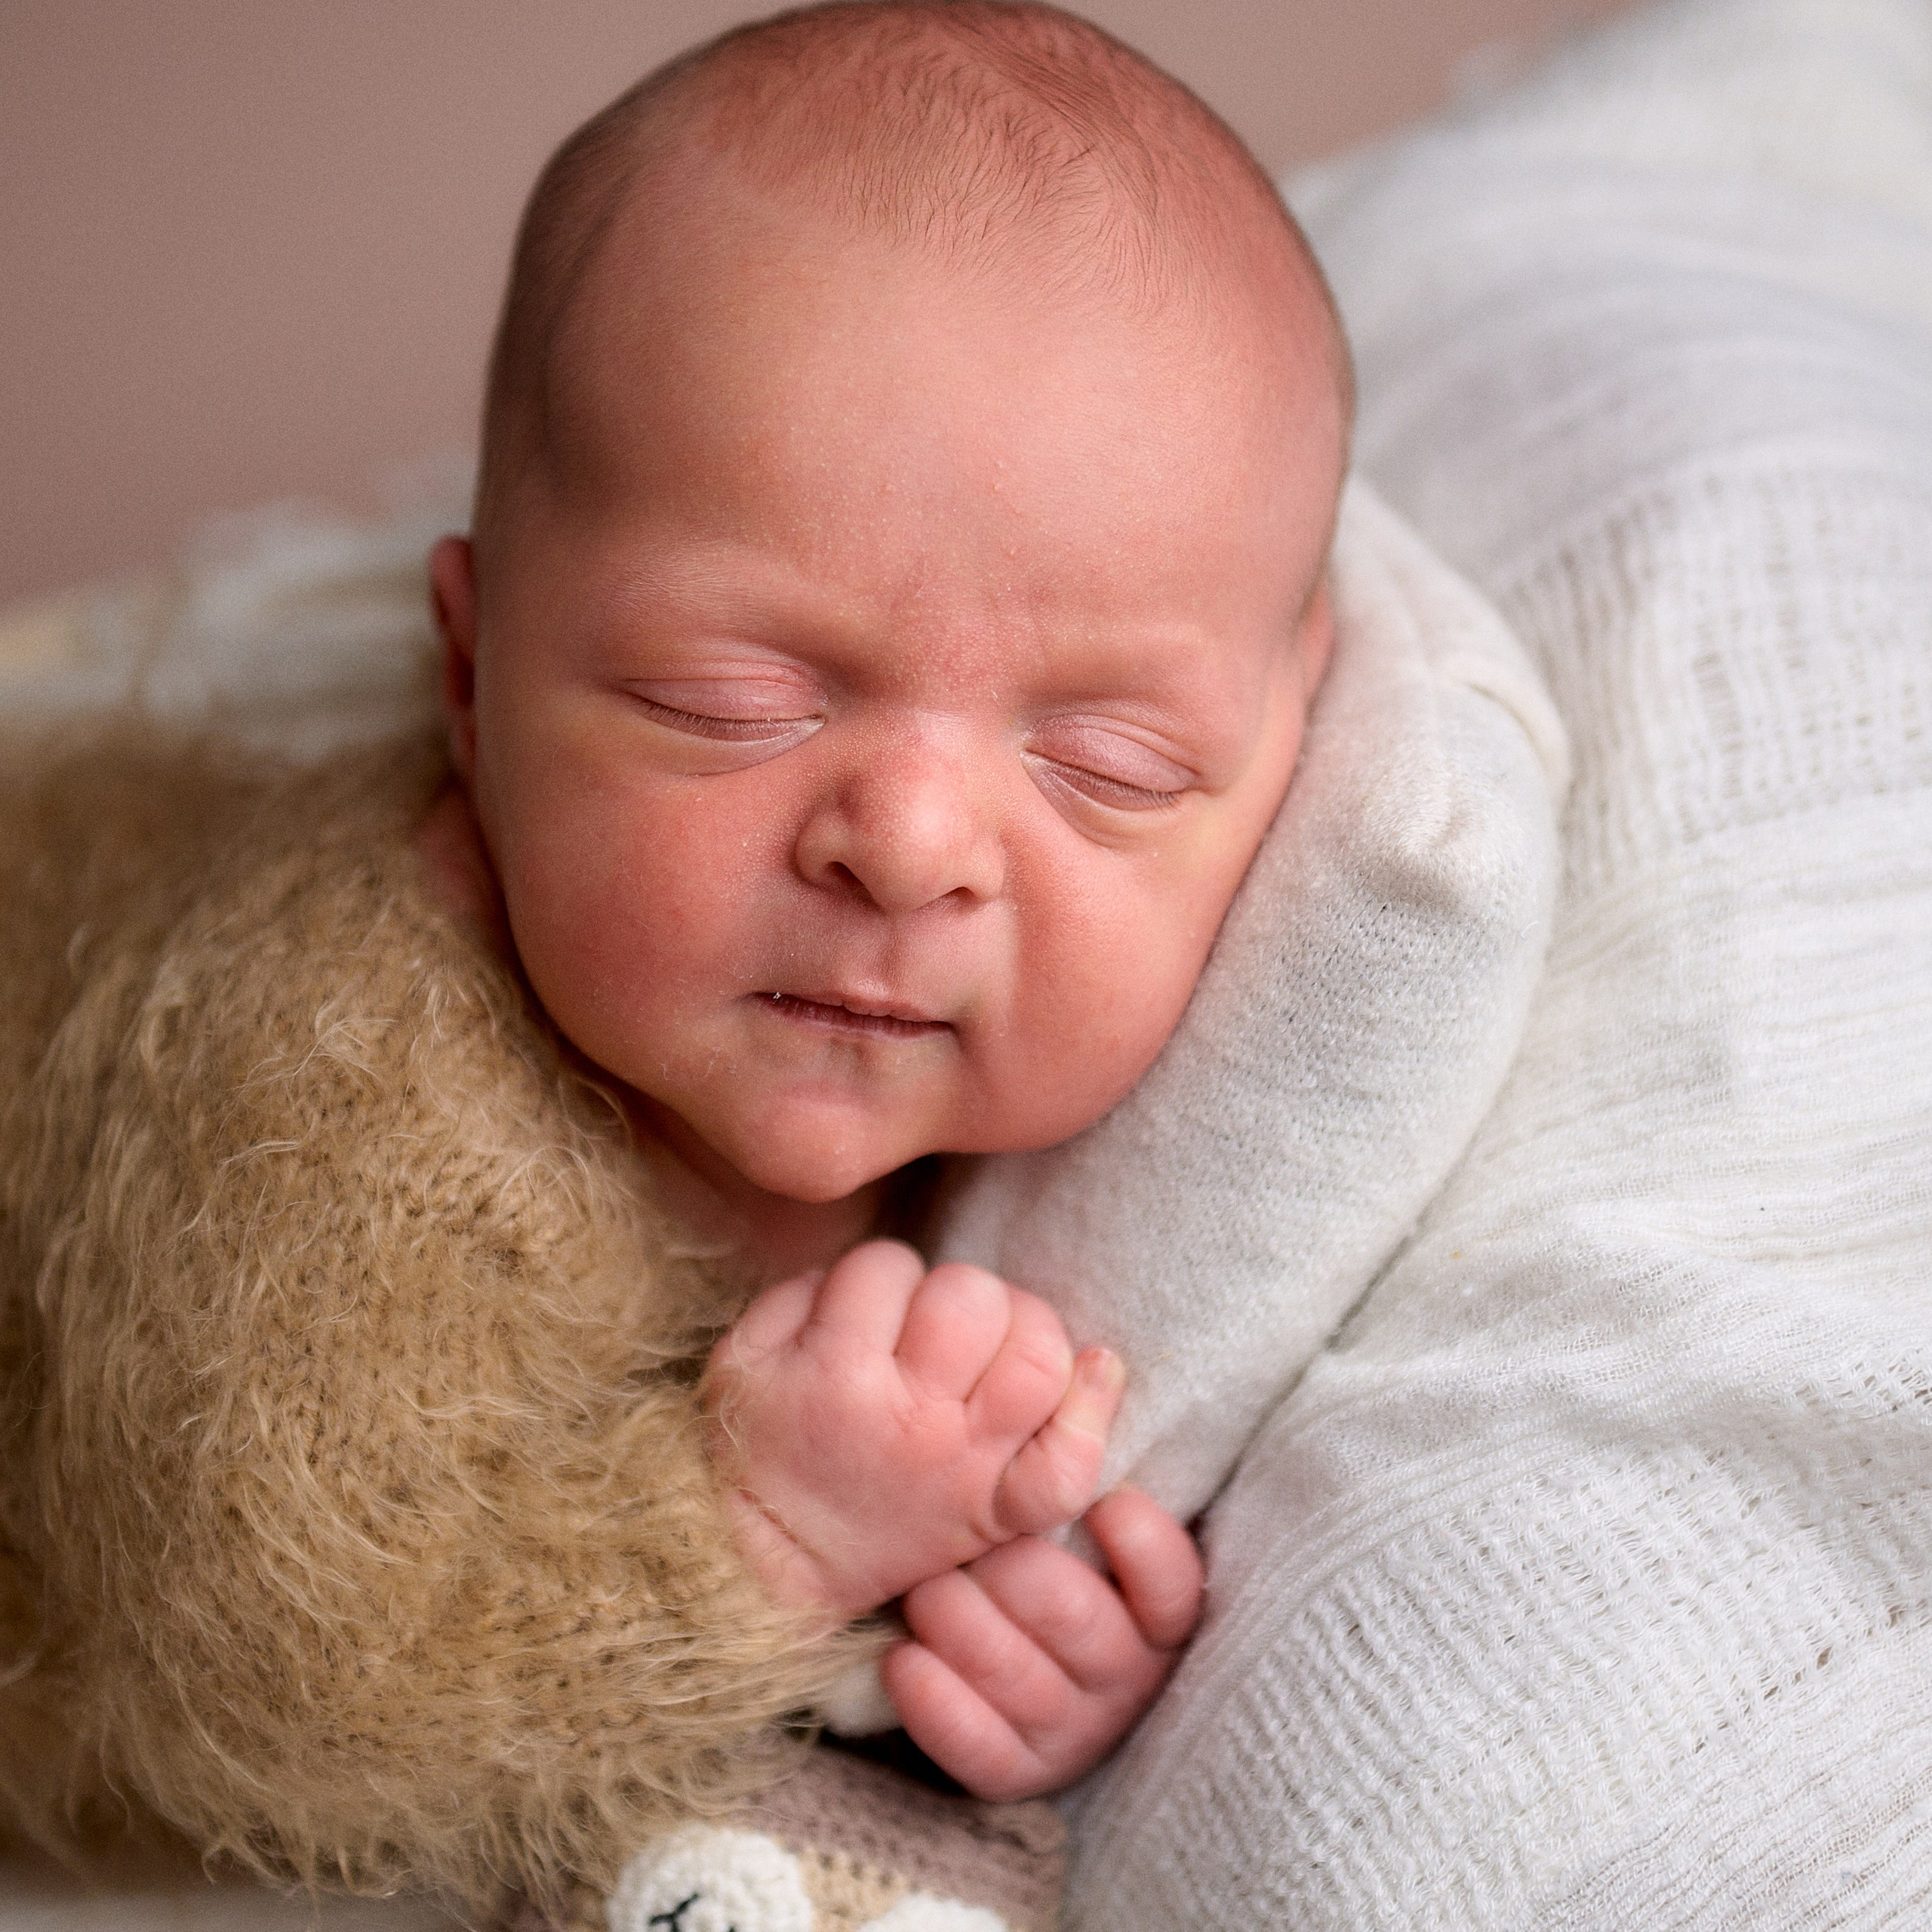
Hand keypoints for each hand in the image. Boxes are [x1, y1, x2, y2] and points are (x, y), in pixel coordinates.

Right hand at [704, 1240, 1123, 1619]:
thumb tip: (884, 1271)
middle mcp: (909, 1417)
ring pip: (1036, 1359)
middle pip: (973, 1296)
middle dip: (955, 1293)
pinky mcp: (996, 1512)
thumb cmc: (756, 1450)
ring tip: (998, 1346)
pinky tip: (1097, 1370)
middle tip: (934, 1329)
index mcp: (834, 1372)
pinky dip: (1091, 1417)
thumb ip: (801, 1292)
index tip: (866, 1314)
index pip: (888, 1266)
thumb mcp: (741, 1357)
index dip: (881, 1278)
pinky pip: (1067, 1467)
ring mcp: (962, 1466)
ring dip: (1027, 1331)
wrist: (764, 1574)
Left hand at [882, 1485, 1203, 1800]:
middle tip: (960, 1540)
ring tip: (920, 1591)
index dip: (1139, 1542)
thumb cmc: (1038, 1561)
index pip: (1171, 1581)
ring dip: (959, 1623)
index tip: (1102, 1501)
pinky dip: (936, 1701)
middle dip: (1007, 1570)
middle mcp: (1127, 1675)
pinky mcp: (1017, 1773)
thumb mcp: (1073, 1520)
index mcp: (1157, 1612)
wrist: (1001, 1662)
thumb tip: (1091, 1366)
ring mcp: (1075, 1730)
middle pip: (1072, 1616)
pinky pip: (979, 1746)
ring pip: (1018, 1677)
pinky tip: (903, 1658)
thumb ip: (1079, 1467)